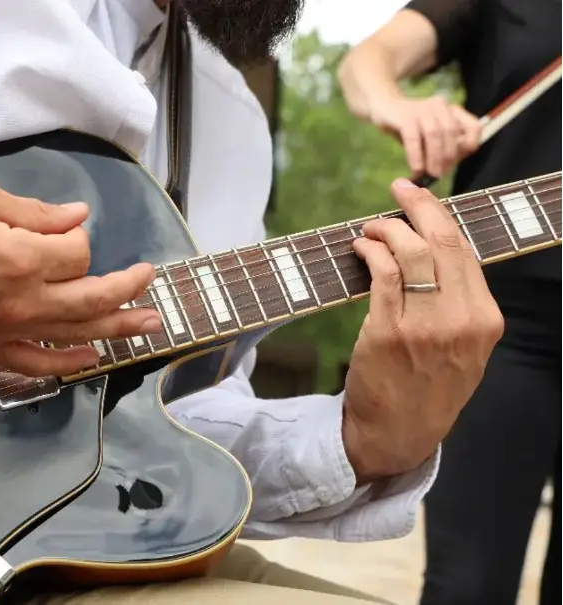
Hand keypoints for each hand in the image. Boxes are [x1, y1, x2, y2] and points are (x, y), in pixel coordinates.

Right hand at [0, 178, 161, 375]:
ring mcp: (5, 331)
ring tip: (150, 325)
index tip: (63, 230)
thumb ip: (36, 212)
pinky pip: (37, 364)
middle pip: (92, 298)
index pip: (77, 252)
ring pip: (76, 334)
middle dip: (127, 287)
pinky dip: (68, 363)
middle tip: (150, 278)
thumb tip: (78, 216)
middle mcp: (20, 300)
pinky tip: (92, 357)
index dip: (77, 237)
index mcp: (19, 257)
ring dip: (118, 328)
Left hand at [342, 178, 503, 482]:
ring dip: (388, 228)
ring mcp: (424, 327)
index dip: (440, 218)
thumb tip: (434, 251)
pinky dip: (370, 251)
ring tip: (373, 226)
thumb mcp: (463, 350)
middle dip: (419, 206)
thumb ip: (458, 305)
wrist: (399, 436)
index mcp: (485, 321)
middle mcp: (461, 321)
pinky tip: (362, 247)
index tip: (420, 199)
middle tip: (399, 189)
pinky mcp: (387, 333)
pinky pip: (381, 275)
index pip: (466, 252)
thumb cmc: (426, 389)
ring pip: (412, 252)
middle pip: (443, 243)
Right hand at [369, 95, 482, 178]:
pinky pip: (413, 138)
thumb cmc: (409, 126)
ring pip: (434, 135)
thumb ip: (443, 147)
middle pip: (452, 133)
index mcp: (452, 110)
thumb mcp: (430, 136)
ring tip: (428, 175)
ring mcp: (422, 108)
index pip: (474, 127)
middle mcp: (441, 106)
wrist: (383, 107)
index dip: (469, 146)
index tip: (457, 161)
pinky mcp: (405, 116)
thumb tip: (448, 166)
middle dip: (447, 158)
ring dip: (433, 159)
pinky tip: (415, 169)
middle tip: (439, 175)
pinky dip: (416, 156)